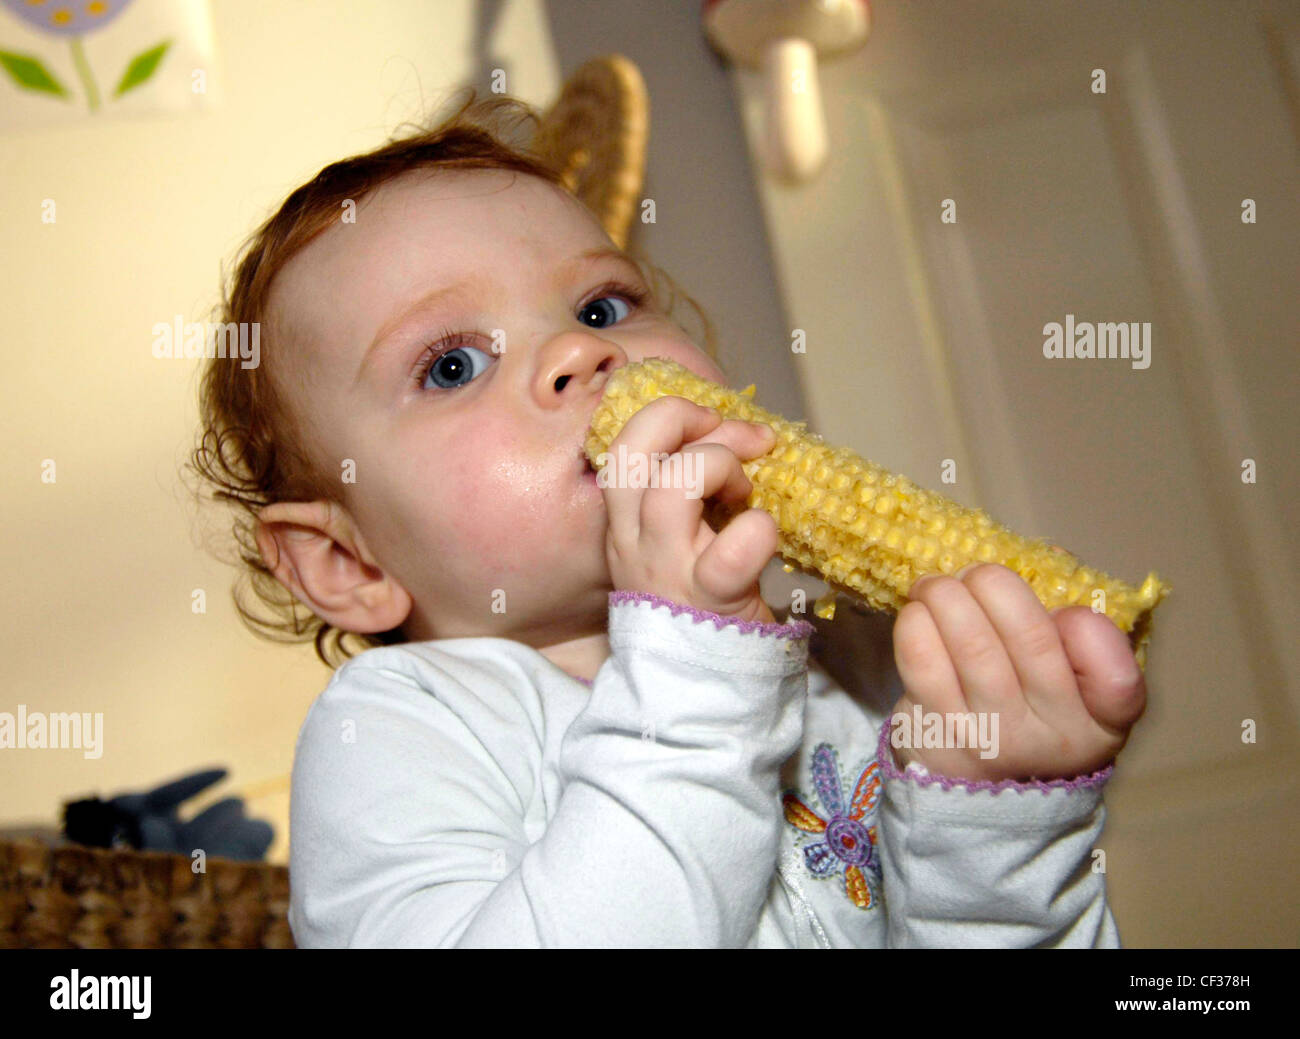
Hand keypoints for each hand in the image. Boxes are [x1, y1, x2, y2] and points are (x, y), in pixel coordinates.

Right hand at [599, 395, 778, 624]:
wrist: (698, 685)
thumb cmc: (700, 599)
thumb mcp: (679, 538)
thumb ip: (692, 490)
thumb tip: (738, 434)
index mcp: (625, 520)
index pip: (622, 444)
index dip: (670, 416)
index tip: (716, 422)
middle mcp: (634, 539)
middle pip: (635, 450)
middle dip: (690, 422)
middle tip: (744, 440)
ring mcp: (666, 569)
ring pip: (672, 487)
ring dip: (721, 468)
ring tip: (747, 491)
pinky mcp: (708, 598)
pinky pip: (732, 551)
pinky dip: (759, 529)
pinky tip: (766, 536)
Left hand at [890, 563, 1146, 782]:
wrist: (978, 795)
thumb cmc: (1029, 712)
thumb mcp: (1074, 685)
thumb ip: (1071, 627)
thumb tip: (1050, 559)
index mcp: (1101, 721)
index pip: (1117, 679)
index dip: (1089, 630)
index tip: (1064, 612)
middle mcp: (1051, 738)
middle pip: (1031, 639)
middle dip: (994, 584)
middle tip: (975, 573)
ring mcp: (991, 741)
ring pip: (971, 644)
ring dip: (946, 594)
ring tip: (936, 585)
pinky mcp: (936, 737)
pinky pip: (922, 663)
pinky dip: (916, 622)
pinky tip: (917, 614)